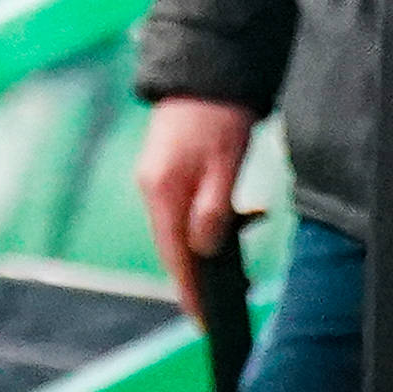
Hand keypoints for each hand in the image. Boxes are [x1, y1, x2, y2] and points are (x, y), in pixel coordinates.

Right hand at [134, 96, 258, 321]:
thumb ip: (213, 211)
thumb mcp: (225, 165)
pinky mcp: (165, 171)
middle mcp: (151, 188)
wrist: (204, 69)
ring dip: (207, 250)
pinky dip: (206, 225)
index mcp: (162, 190)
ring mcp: (155, 179)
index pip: (174, 255)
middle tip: (229, 302)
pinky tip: (240, 220)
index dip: (189, 291)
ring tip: (241, 268)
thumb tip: (203, 253)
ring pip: (180, 230)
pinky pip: (183, 211)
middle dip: (199, 276)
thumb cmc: (219, 116)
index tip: (203, 322)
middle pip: (173, 247)